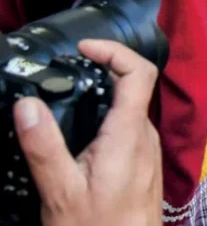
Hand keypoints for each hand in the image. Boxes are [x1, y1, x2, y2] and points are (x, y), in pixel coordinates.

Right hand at [14, 40, 161, 225]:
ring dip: (104, 95)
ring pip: (130, 108)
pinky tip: (82, 134)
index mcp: (129, 134)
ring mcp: (148, 149)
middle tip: (69, 69)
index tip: (84, 48)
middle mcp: (146, 135)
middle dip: (103, 71)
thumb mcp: (61, 190)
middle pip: (133, 86)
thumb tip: (27, 105)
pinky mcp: (143, 162)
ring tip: (70, 96)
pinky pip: (129, 128)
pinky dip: (108, 118)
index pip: (139, 72)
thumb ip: (45, 146)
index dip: (115, 50)